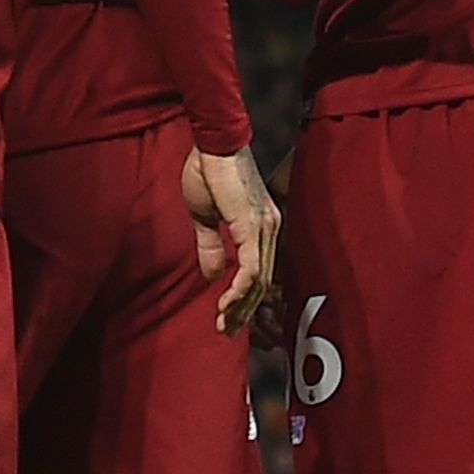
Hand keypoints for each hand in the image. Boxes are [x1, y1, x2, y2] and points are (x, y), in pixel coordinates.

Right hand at [183, 143, 281, 330]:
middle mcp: (269, 228)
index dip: (243, 299)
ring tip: (225, 325)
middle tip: (226, 331)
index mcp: (260, 226)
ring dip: (241, 307)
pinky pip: (251, 269)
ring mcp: (264, 227)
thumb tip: (212, 276)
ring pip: (259, 281)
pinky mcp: (252, 226)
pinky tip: (226, 304)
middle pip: (262, 283)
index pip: (258, 272)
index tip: (226, 318)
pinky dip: (240, 290)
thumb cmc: (207, 171)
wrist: (212, 142)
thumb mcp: (205, 216)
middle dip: (243, 311)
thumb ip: (210, 246)